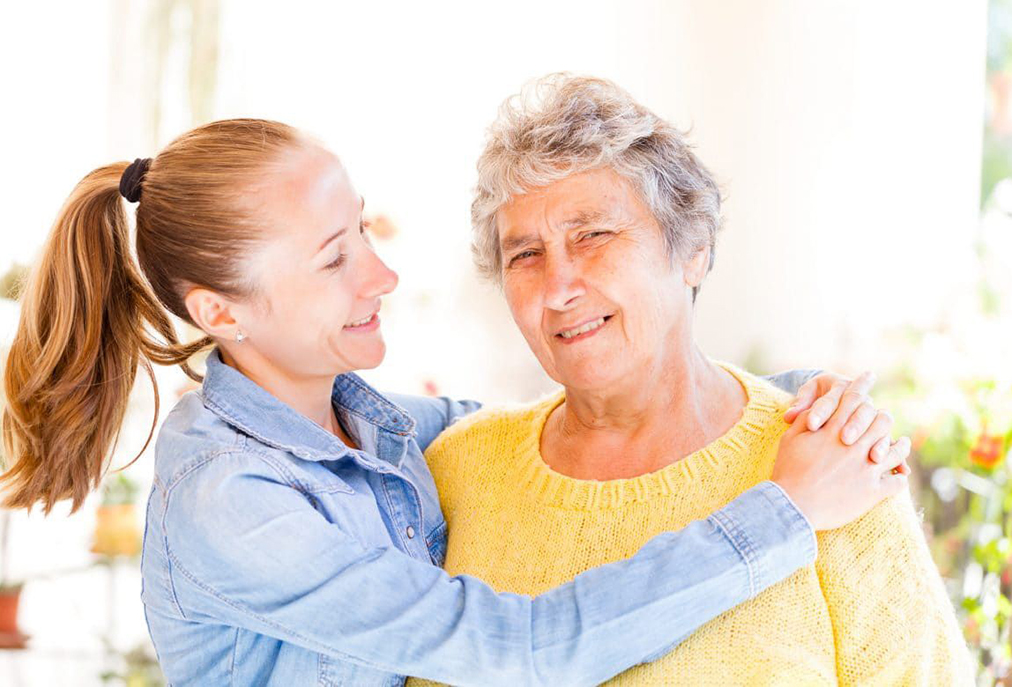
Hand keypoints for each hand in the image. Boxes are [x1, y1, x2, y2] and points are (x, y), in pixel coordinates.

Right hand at [773, 383, 910, 530]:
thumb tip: (818, 409)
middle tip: (884, 417)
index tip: (869, 375)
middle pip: (881, 420)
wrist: (793, 506)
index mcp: (834, 430)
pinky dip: (900, 477)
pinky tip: (900, 475)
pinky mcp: (872, 492)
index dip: (861, 385)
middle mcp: (855, 445)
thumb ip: (806, 420)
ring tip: (902, 443)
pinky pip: (897, 482)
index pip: (853, 399)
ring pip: (895, 450)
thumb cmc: (788, 471)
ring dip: (901, 446)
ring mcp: (867, 468)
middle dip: (883, 417)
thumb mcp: (790, 439)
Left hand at [784, 371, 888, 447]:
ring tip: (866, 454)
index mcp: (841, 386)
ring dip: (874, 438)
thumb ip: (799, 406)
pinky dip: (888, 450)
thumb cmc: (813, 401)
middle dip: (853, 423)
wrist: (830, 404)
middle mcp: (861, 399)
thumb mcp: (805, 399)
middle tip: (843, 438)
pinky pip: (888, 439)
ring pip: (880, 421)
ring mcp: (873, 414)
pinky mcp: (880, 431)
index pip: (833, 398)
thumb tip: (789, 416)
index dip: (822, 411)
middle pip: (861, 409)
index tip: (812, 425)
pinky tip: (883, 462)